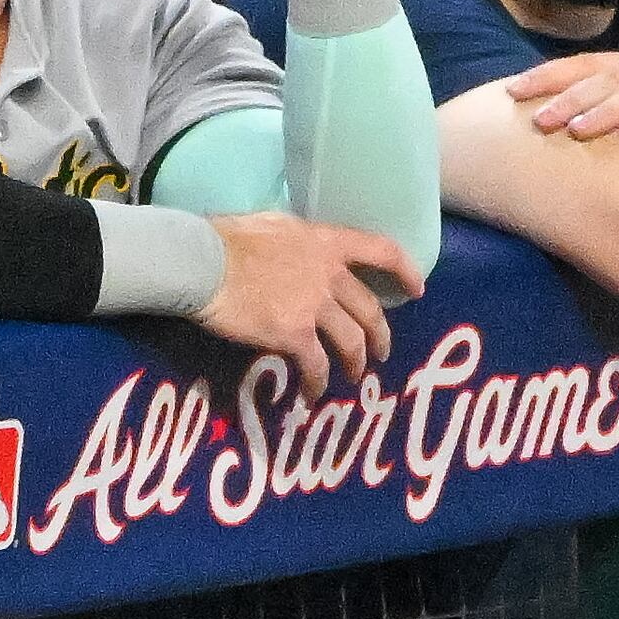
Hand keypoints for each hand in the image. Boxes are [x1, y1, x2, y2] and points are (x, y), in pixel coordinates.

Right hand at [199, 213, 416, 392]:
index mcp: (324, 241)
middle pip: (369, 308)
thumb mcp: (271, 224)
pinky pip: (317, 365)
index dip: (406, 270)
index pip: (382, 250)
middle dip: (380, 334)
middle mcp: (328, 274)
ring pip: (352, 341)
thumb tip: (294, 247)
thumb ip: (294, 239)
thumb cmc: (224, 238)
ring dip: (356, 362)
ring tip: (354, 376)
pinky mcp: (294, 334)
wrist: (201, 262)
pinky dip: (318, 383)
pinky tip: (312, 394)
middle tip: (380, 351)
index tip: (418, 289)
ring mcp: (314, 306)